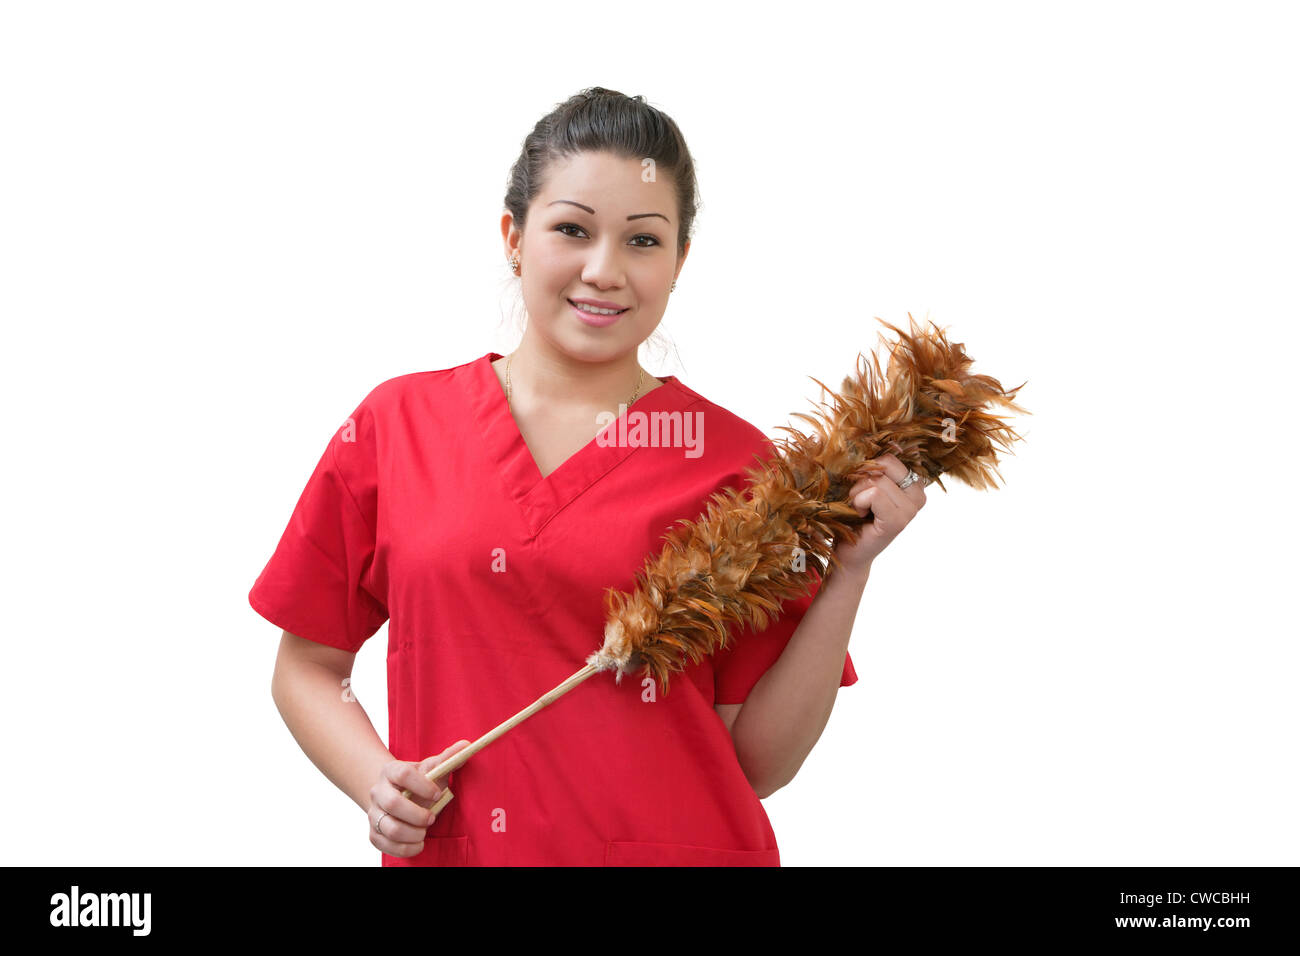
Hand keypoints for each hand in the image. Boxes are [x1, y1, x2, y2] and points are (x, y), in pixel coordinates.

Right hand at [367, 739, 469, 857]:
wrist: (394, 794)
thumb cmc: (417, 782)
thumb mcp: (431, 768)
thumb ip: (448, 758)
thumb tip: (467, 746)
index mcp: (391, 771)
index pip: (403, 774)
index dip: (423, 785)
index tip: (439, 794)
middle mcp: (378, 791)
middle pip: (393, 804)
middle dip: (417, 814)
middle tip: (432, 818)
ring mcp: (373, 813)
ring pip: (389, 828)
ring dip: (412, 834)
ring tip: (424, 832)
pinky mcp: (373, 832)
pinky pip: (384, 844)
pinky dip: (404, 849)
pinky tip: (418, 844)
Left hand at [832, 453, 926, 575]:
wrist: (848, 551)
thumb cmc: (853, 515)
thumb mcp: (865, 483)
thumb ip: (875, 463)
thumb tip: (884, 440)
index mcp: (914, 482)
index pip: (889, 456)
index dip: (867, 468)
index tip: (864, 489)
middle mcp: (918, 495)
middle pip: (883, 464)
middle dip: (860, 480)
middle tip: (858, 500)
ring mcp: (911, 509)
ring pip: (875, 480)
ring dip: (856, 494)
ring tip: (858, 510)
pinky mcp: (898, 520)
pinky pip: (873, 493)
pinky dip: (857, 502)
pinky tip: (860, 516)